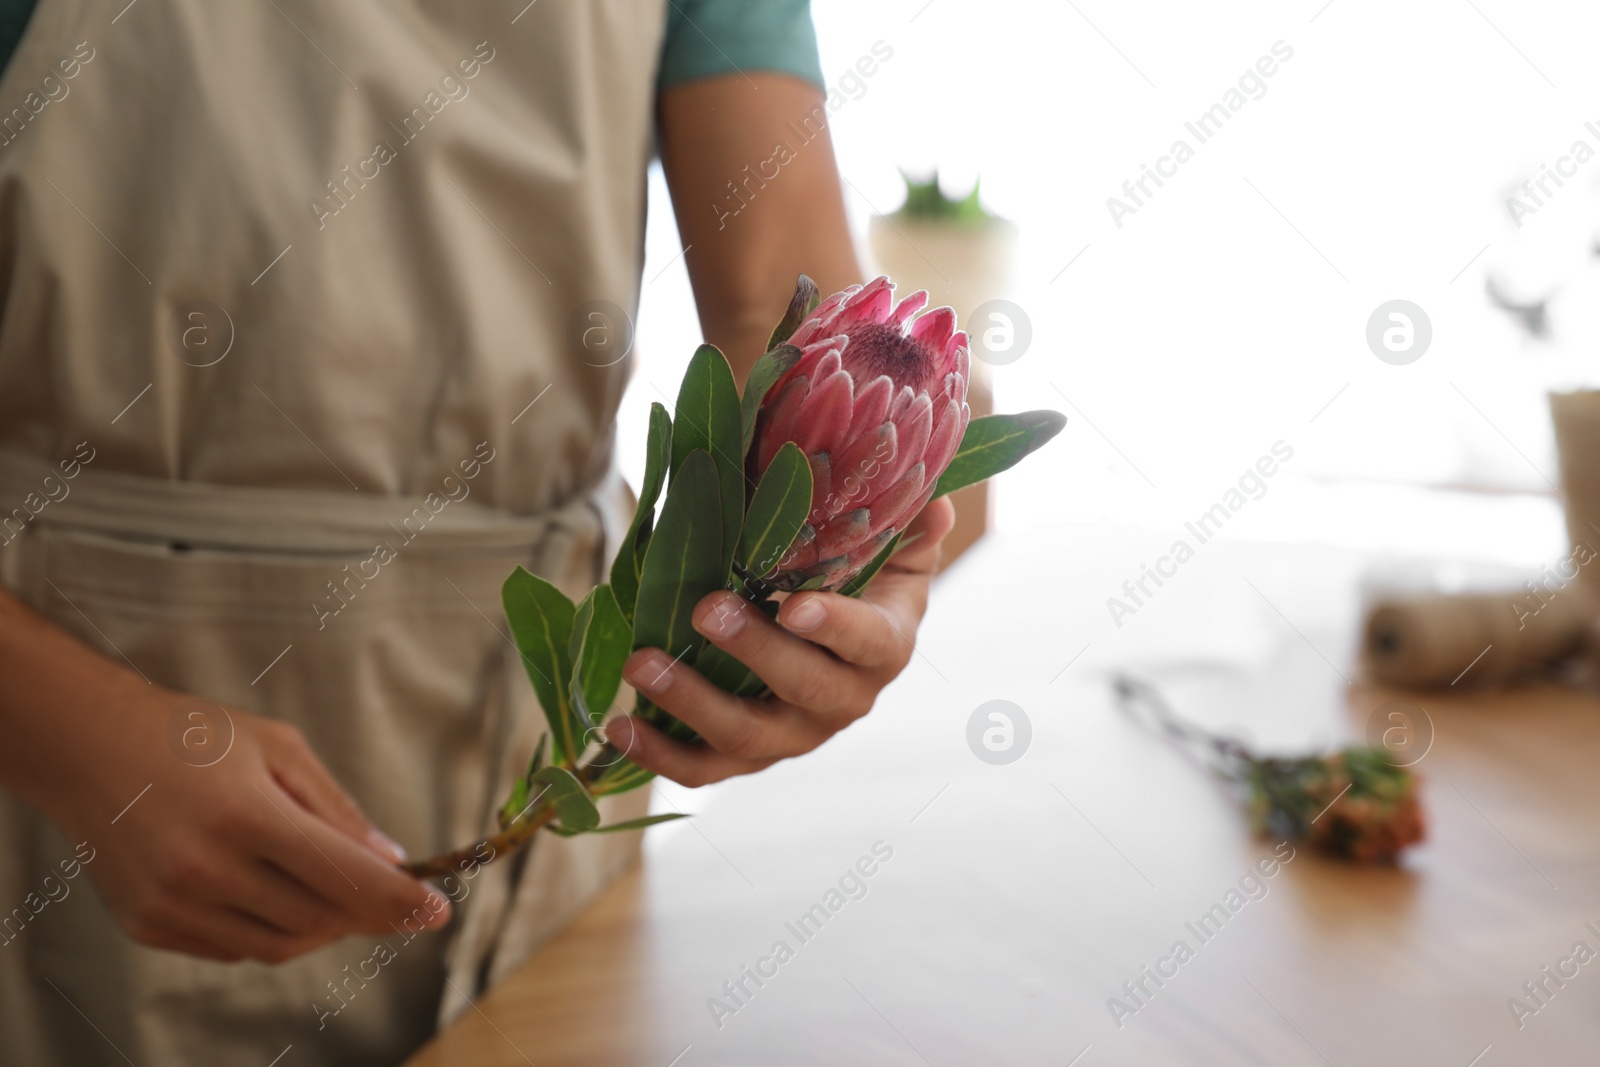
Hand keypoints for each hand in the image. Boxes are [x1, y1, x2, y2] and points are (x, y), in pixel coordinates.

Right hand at [53, 686, 447, 963]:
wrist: (88, 749)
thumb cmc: (193, 736)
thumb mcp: (279, 748)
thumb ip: (337, 810)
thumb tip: (392, 861)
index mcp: (245, 815)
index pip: (343, 878)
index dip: (399, 901)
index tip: (438, 911)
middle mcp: (204, 869)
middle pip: (318, 919)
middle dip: (367, 911)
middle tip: (391, 894)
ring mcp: (171, 904)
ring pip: (278, 945)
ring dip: (322, 925)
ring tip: (329, 885)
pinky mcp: (148, 925)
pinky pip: (234, 948)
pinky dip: (269, 928)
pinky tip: (271, 890)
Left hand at [608, 497, 955, 785]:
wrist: (837, 647)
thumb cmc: (860, 582)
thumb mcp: (891, 552)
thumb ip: (908, 528)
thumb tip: (935, 504)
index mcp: (883, 646)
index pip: (867, 641)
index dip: (834, 627)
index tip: (796, 605)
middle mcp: (844, 701)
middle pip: (801, 687)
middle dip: (751, 650)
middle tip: (703, 608)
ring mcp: (794, 736)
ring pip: (746, 737)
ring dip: (689, 703)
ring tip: (640, 663)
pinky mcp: (749, 757)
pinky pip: (705, 769)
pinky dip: (660, 754)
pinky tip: (617, 727)